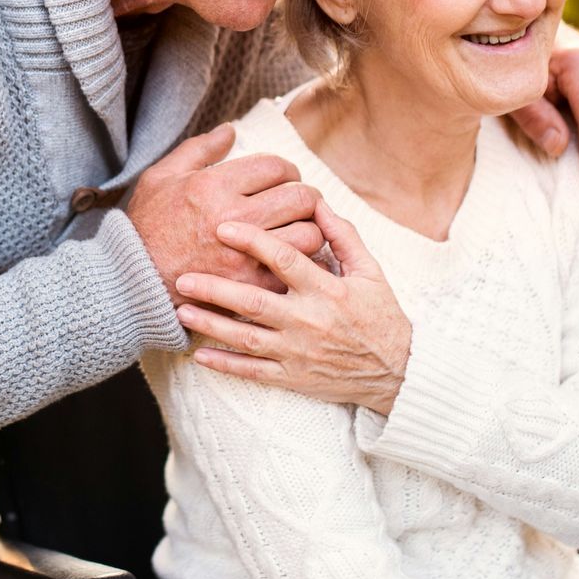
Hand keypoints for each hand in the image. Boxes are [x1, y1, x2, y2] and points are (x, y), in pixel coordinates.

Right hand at [126, 124, 323, 306]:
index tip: (284, 178)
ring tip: (299, 229)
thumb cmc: (146, 226)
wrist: (133, 279)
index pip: (276, 167)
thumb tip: (231, 130)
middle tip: (299, 202)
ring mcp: (244, 254)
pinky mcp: (250, 285)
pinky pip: (294, 269)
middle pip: (300, 197)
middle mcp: (234, 217)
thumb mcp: (162, 177)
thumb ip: (199, 149)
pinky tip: (290, 258)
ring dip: (309, 229)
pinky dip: (299, 263)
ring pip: (308, 234)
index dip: (288, 169)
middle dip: (306, 196)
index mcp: (214, 186)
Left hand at [174, 199, 410, 412]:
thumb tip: (317, 202)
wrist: (397, 371)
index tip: (223, 226)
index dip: (253, 241)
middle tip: (182, 275)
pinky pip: (253, 372)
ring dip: (211, 325)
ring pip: (247, 338)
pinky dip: (225, 365)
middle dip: (216, 288)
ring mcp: (298, 352)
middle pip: (254, 302)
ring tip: (181, 310)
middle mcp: (309, 321)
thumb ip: (342, 235)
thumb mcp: (370, 270)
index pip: (284, 260)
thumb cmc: (381, 315)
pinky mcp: (293, 377)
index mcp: (327, 290)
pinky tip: (199, 355)